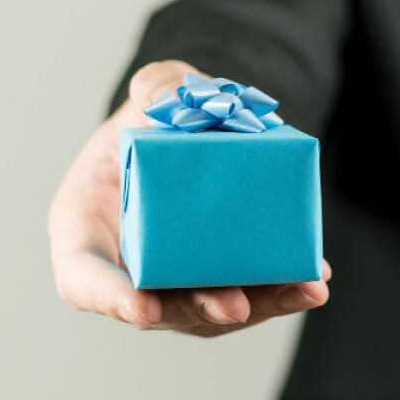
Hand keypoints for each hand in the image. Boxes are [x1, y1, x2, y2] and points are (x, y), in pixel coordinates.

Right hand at [48, 60, 330, 336]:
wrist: (194, 136)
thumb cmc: (158, 120)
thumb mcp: (153, 93)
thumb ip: (157, 88)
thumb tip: (167, 98)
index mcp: (85, 228)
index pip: (85, 278)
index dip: (111, 298)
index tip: (142, 307)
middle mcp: (128, 266)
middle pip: (159, 306)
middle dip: (201, 308)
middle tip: (235, 305)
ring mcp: (174, 282)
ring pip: (213, 311)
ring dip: (260, 306)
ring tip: (302, 290)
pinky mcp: (219, 281)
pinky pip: (249, 294)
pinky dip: (281, 290)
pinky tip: (314, 281)